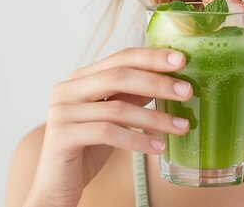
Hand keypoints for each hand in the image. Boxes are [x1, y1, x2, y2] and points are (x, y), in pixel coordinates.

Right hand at [25, 48, 191, 206]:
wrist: (56, 185)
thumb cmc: (87, 148)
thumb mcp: (113, 116)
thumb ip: (132, 95)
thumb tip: (169, 79)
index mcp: (81, 78)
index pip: (120, 58)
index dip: (151, 57)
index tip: (181, 60)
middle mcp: (67, 89)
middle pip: (119, 76)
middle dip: (157, 82)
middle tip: (187, 91)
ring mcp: (62, 112)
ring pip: (117, 108)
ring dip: (155, 118)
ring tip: (182, 127)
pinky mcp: (62, 136)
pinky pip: (107, 133)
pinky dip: (137, 140)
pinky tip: (158, 147)